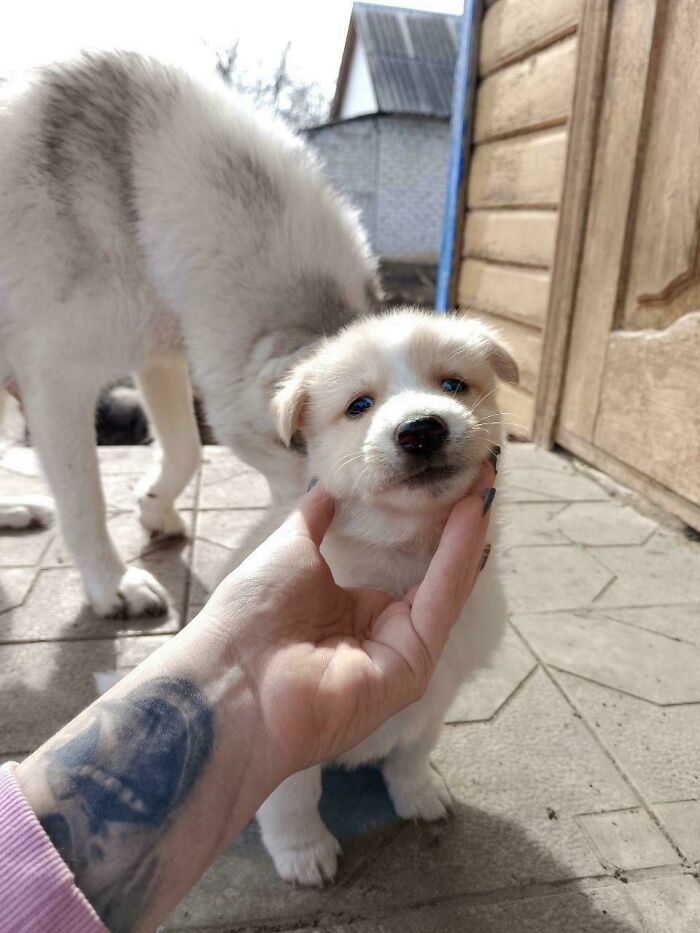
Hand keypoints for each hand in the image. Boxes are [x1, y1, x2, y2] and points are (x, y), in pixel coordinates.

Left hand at [204, 462, 495, 776]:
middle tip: (478, 469)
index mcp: (350, 607)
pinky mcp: (412, 669)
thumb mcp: (289, 548)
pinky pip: (440, 604)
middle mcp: (380, 630)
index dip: (425, 518)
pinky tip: (469, 514)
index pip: (405, 561)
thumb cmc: (250, 615)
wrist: (228, 681)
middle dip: (456, 521)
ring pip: (446, 584)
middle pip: (434, 571)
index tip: (442, 473)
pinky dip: (457, 557)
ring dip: (468, 532)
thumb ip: (316, 517)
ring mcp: (400, 652)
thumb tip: (328, 484)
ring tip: (484, 480)